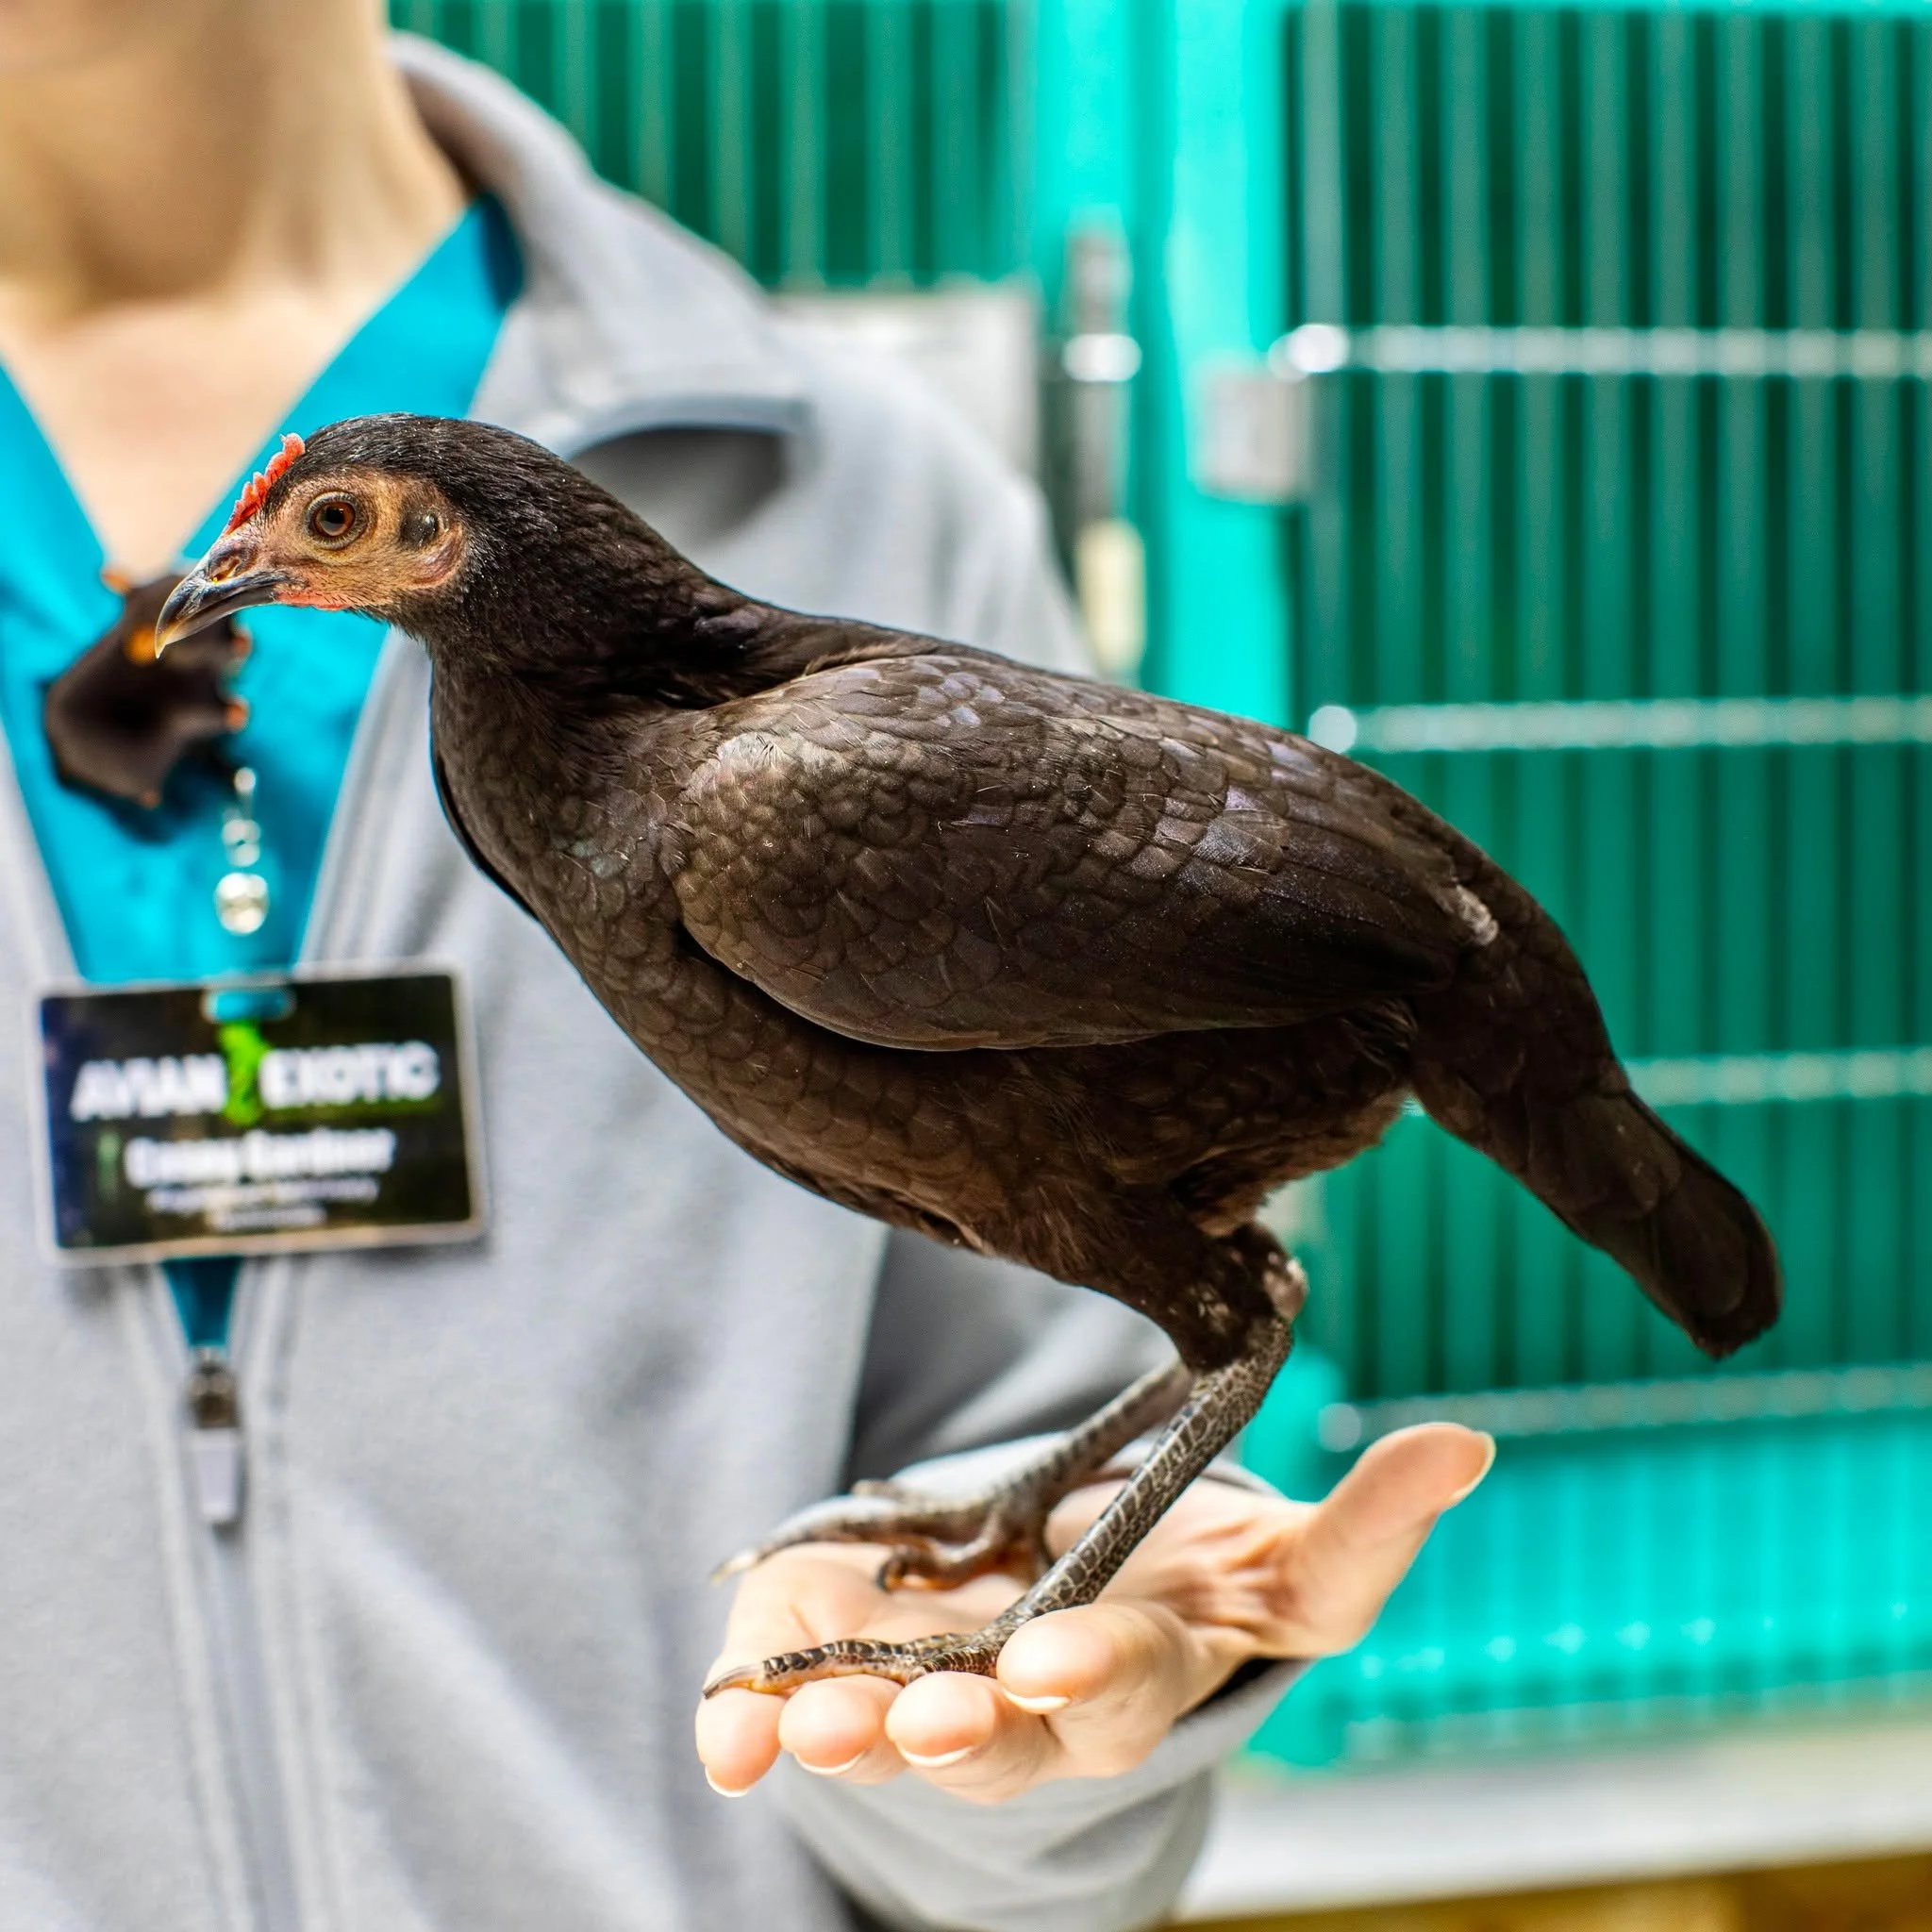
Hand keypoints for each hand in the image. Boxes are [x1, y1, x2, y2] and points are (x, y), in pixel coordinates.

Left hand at [695, 1422, 1492, 1803]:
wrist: (1071, 1591)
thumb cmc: (1180, 1571)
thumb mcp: (1276, 1558)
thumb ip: (1367, 1520)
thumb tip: (1471, 1444)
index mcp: (1154, 1660)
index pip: (1146, 1678)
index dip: (1107, 1674)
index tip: (1057, 1665)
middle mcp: (1047, 1702)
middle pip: (1016, 1736)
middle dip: (973, 1729)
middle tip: (924, 1715)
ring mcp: (948, 1692)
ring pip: (904, 1731)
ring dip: (855, 1726)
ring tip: (807, 1717)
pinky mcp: (857, 1663)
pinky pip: (801, 1702)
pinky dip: (753, 1715)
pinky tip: (728, 1726)